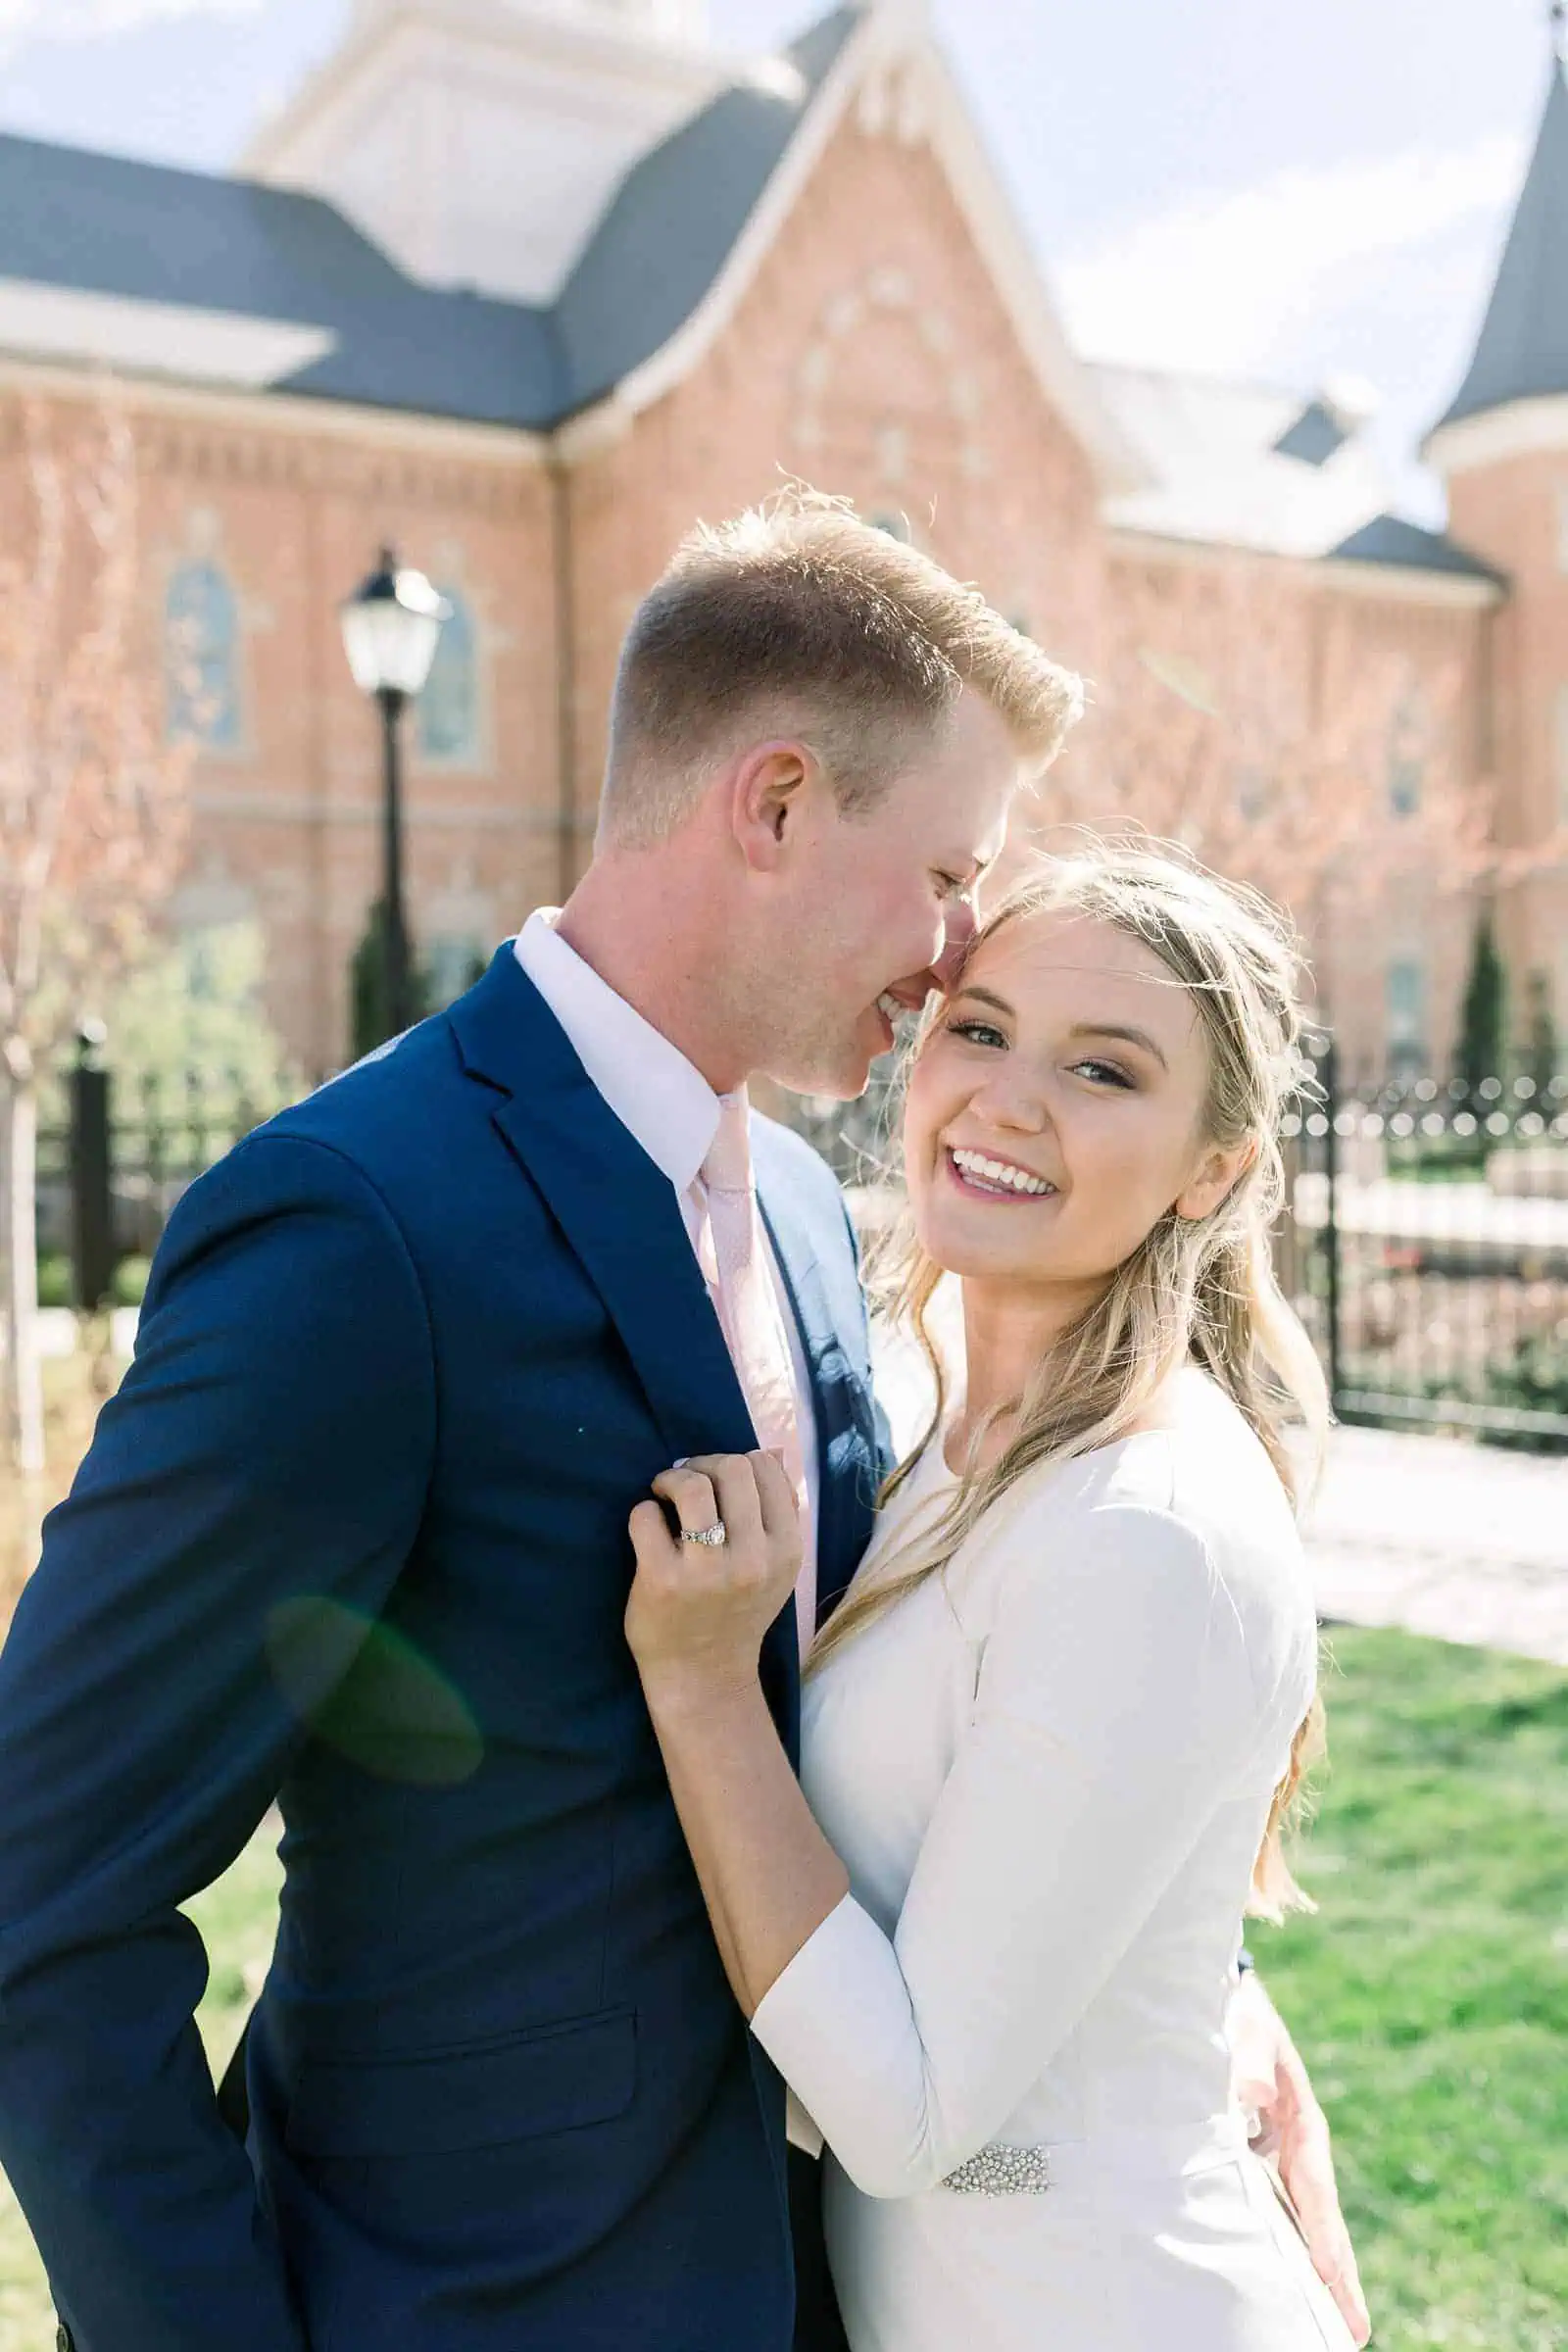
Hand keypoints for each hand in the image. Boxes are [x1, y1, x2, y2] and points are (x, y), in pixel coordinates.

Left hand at [625, 1452, 801, 1701]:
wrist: (703, 1676)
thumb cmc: (737, 1612)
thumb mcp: (775, 1567)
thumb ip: (779, 1512)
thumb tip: (777, 1452)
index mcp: (785, 1550)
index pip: (766, 1467)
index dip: (737, 1461)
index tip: (718, 1482)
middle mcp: (752, 1560)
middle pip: (732, 1468)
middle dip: (703, 1465)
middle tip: (688, 1485)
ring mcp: (706, 1571)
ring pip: (692, 1485)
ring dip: (672, 1480)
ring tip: (663, 1495)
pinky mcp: (662, 1581)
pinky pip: (646, 1516)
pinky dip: (643, 1513)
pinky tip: (649, 1532)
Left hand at [1229, 1972, 1370, 2345]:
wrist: (1229, 1999)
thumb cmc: (1240, 2012)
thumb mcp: (1247, 2027)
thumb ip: (1249, 2058)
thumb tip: (1251, 2094)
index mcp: (1302, 2123)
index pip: (1315, 2191)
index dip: (1325, 2236)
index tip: (1333, 2280)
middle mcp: (1296, 2147)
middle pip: (1320, 2219)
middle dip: (1338, 2274)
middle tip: (1357, 2334)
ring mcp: (1278, 2155)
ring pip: (1300, 2220)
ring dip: (1314, 2268)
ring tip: (1333, 2325)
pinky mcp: (1254, 2155)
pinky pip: (1272, 2206)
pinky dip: (1281, 2242)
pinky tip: (1280, 2277)